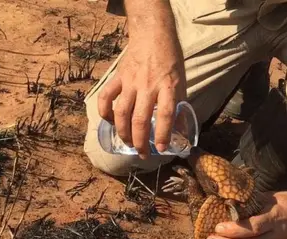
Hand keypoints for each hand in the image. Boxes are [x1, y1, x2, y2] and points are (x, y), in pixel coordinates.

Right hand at [97, 0, 185, 158]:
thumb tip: (180, 131)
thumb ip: (179, 106)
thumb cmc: (170, 61)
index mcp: (168, 87)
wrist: (153, 35)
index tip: (161, 148)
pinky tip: (109, 122)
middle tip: (143, 154)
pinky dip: (104, 112)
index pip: (166, 115)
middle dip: (140, 141)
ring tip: (128, 143)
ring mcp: (131, 82)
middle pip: (140, 119)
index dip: (163, 134)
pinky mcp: (118, 77)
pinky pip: (106, 97)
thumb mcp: (182, 83)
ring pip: (122, 112)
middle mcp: (148, 87)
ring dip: (123, 132)